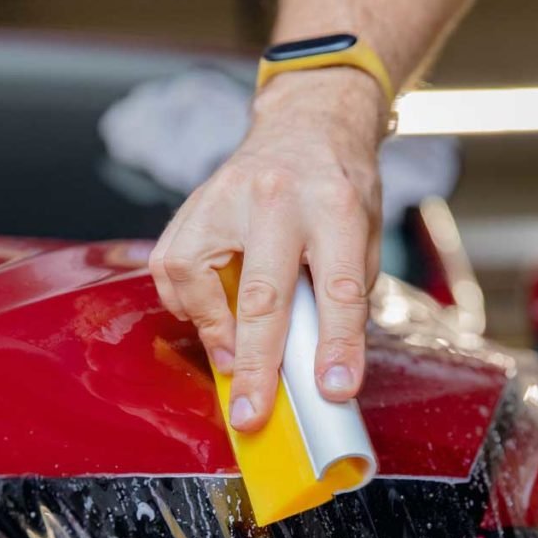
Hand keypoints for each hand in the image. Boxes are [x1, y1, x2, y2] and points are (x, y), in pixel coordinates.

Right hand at [149, 68, 386, 431]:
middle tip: (251, 413)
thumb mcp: (367, 234)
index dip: (336, 345)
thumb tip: (321, 362)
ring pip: (197, 278)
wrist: (308, 124)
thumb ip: (347, 291)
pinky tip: (209, 314)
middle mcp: (277, 199)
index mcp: (335, 207)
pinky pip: (170, 266)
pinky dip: (186, 303)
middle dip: (257, 364)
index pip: (338, 288)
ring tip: (232, 360)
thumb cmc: (341, 186)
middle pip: (261, 294)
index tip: (333, 390)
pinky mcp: (193, 204)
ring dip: (213, 333)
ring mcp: (226, 197)